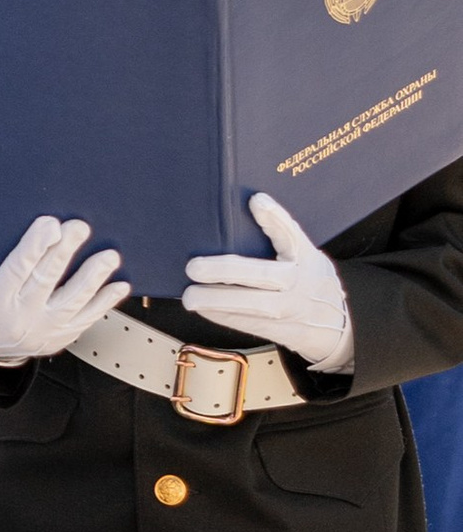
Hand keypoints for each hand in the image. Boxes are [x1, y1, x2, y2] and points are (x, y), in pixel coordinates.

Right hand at [0, 216, 127, 367]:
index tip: (50, 225)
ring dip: (93, 276)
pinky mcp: (63, 335)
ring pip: (73, 300)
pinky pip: (88, 317)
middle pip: (46, 279)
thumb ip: (5, 260)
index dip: (34, 246)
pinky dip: (106, 301)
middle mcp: (22, 315)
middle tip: (79, 228)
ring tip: (108, 257)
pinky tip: (118, 285)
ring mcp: (45, 327)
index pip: (16, 269)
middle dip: (64, 251)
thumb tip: (36, 229)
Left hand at [184, 194, 353, 371]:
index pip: (292, 234)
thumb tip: (242, 215)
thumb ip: (282, 243)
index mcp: (306, 257)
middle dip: (227, 271)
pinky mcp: (286, 331)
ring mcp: (294, 308)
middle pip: (265, 274)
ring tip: (191, 296)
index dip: (275, 217)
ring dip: (219, 301)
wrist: (341, 326)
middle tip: (194, 267)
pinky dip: (225, 317)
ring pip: (255, 305)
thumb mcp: (307, 258)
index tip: (256, 201)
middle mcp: (301, 281)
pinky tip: (204, 310)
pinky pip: (251, 324)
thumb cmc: (311, 283)